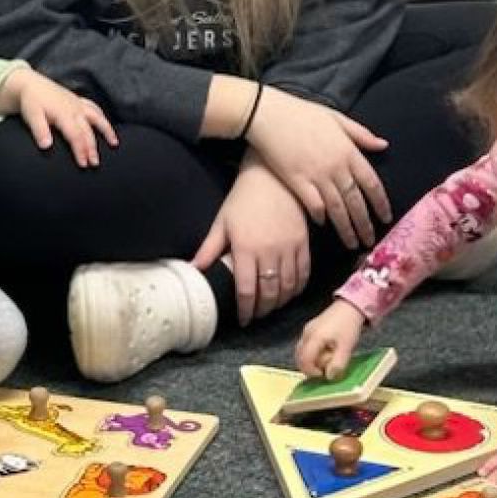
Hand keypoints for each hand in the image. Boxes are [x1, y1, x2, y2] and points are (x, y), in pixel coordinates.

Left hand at [0, 66, 116, 167]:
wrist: (30, 83)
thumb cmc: (31, 101)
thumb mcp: (32, 116)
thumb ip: (39, 130)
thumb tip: (46, 146)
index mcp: (64, 114)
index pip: (76, 136)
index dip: (80, 151)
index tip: (83, 164)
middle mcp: (75, 109)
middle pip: (88, 131)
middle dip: (92, 148)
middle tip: (95, 163)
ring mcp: (78, 104)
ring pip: (97, 118)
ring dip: (106, 131)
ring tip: (114, 143)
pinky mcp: (77, 100)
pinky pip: (94, 108)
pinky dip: (101, 116)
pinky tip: (105, 123)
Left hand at [193, 159, 311, 324]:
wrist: (272, 178)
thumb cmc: (243, 199)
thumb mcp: (222, 222)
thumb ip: (209, 249)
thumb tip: (193, 269)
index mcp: (246, 249)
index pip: (245, 290)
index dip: (245, 310)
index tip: (243, 319)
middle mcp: (269, 252)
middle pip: (268, 293)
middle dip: (262, 310)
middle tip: (256, 316)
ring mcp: (289, 248)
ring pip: (287, 287)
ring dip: (279, 303)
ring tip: (271, 307)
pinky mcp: (303, 243)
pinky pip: (303, 273)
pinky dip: (297, 288)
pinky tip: (289, 293)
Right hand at [245, 88, 390, 248]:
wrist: (270, 114)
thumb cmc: (303, 113)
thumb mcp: (337, 118)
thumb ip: (361, 134)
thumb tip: (383, 145)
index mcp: (349, 151)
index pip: (372, 183)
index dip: (380, 203)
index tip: (386, 218)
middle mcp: (336, 166)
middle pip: (356, 202)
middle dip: (365, 224)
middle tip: (370, 241)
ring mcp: (316, 175)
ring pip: (338, 209)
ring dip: (346, 228)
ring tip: (352, 243)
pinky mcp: (297, 181)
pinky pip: (314, 205)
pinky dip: (320, 216)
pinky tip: (323, 224)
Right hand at [295, 299, 366, 379]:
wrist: (350, 306)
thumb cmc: (349, 326)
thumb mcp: (347, 347)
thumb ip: (338, 363)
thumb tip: (329, 377)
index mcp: (314, 337)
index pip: (304, 360)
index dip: (311, 372)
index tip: (323, 374)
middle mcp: (306, 333)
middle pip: (300, 357)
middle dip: (311, 366)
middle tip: (326, 367)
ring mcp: (306, 330)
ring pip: (301, 351)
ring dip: (312, 359)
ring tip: (328, 358)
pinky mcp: (309, 328)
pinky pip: (305, 345)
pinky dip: (312, 352)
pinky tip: (326, 351)